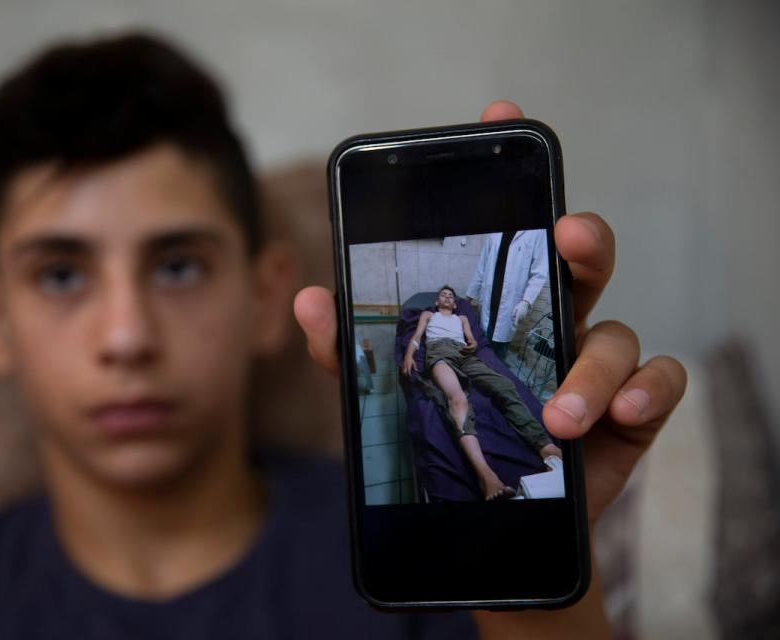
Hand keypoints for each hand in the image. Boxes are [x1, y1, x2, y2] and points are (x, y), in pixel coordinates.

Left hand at [293, 100, 686, 527]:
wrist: (480, 528)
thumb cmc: (439, 445)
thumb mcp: (386, 397)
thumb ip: (349, 352)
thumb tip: (312, 300)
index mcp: (494, 306)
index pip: (507, 228)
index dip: (508, 171)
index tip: (499, 113)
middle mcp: (548, 322)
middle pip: (580, 258)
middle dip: (581, 236)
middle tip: (566, 234)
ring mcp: (589, 363)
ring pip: (616, 329)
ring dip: (593, 364)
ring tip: (558, 414)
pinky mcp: (627, 413)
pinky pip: (658, 381)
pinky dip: (647, 391)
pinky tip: (621, 414)